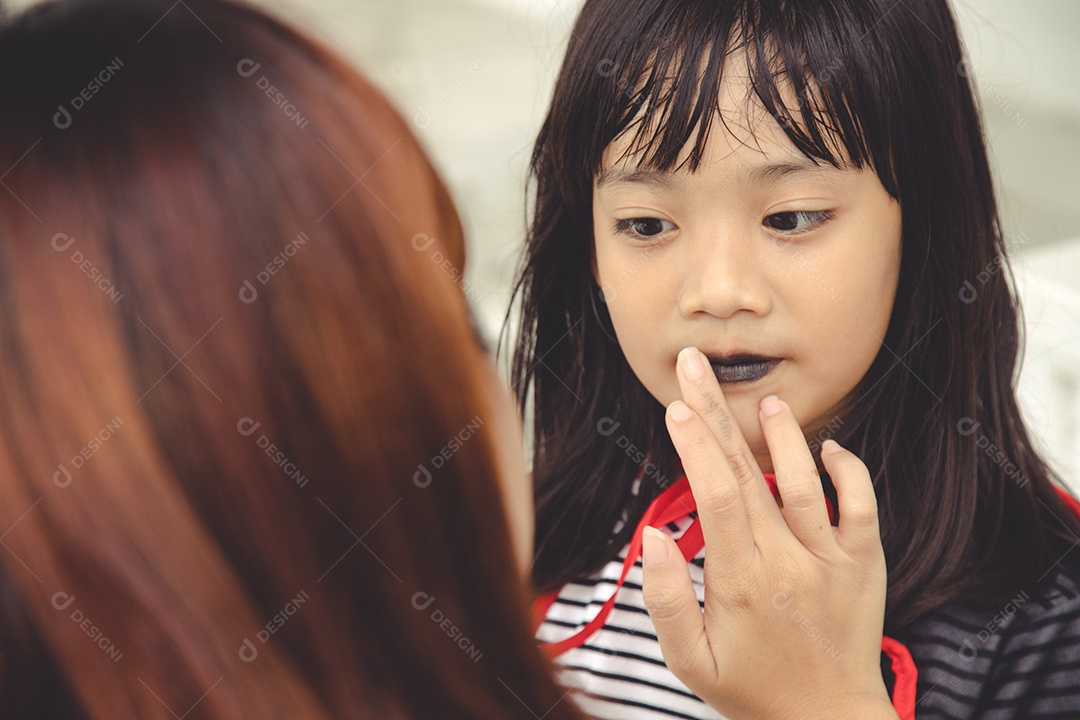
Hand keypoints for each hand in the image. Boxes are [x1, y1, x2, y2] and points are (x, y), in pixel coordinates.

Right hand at [640, 347, 897, 719]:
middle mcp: (788, 561)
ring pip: (806, 481)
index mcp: (740, 580)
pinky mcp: (863, 564)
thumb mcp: (690, 661)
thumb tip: (655, 537)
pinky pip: (862, 507)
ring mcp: (831, 560)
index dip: (694, 445)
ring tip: (766, 401)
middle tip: (694, 366)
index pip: (715, 495)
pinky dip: (850, 471)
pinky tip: (829, 447)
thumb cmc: (752, 691)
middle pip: (747, 473)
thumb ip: (666, 600)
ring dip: (784, 436)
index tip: (675, 408)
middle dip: (715, 414)